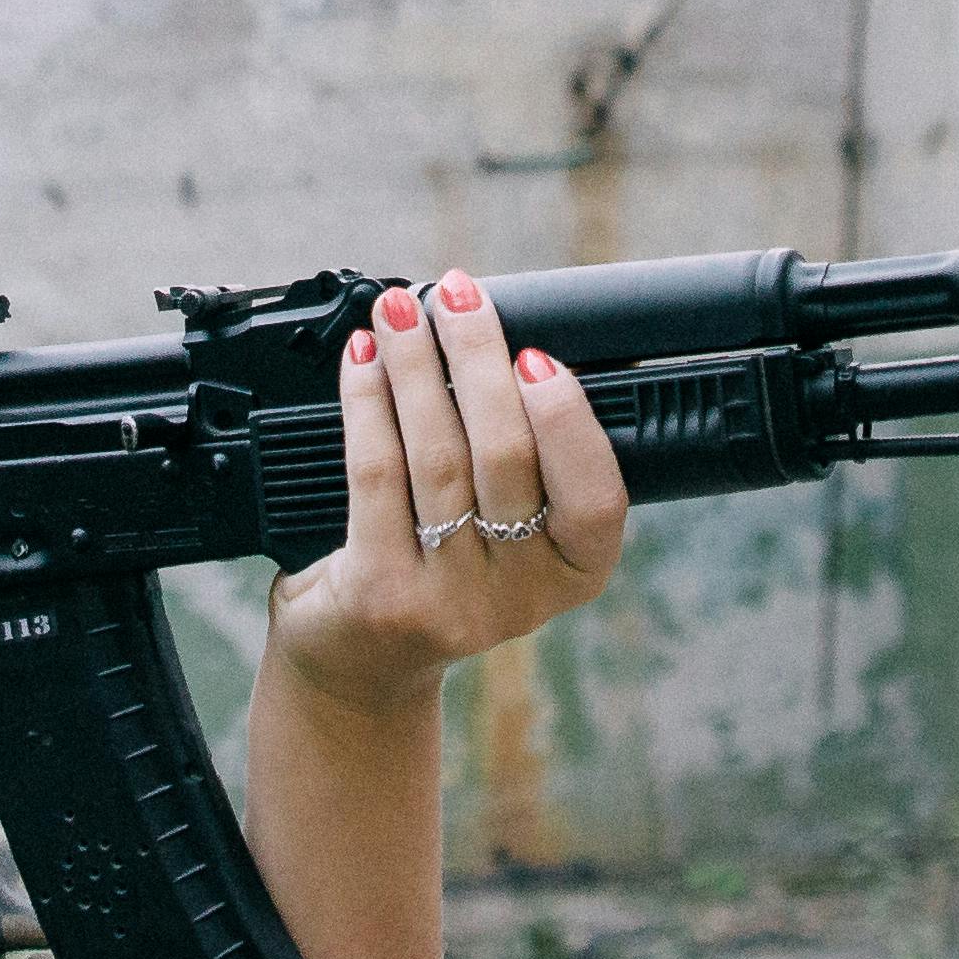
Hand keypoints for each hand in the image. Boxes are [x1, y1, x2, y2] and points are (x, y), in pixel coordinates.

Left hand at [266, 272, 631, 716]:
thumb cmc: (440, 571)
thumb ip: (522, 457)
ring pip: (437, 457)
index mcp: (572, 573)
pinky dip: (368, 403)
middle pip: (507, 457)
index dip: (569, 422)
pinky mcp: (382, 595)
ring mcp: (450, 601)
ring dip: (416, 367)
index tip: (537, 354)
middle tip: (458, 295)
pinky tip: (363, 361)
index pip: (597, 498)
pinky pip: (376, 475)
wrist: (361, 663)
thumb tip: (498, 336)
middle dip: (479, 359)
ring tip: (399, 310)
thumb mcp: (507, 534)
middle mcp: (520, 595)